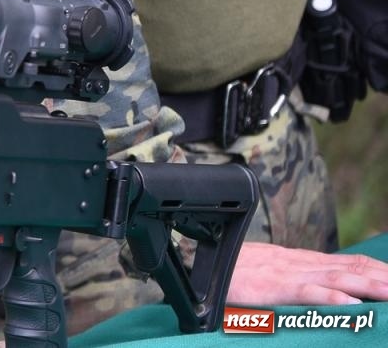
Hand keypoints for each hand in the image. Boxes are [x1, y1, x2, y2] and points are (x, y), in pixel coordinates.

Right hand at [228, 241, 387, 306]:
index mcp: (299, 261)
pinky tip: (351, 305)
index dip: (376, 268)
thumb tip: (314, 287)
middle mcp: (299, 264)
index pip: (348, 261)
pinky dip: (331, 297)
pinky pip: (307, 293)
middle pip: (351, 267)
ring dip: (369, 286)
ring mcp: (287, 274)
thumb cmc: (229, 274)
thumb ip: (290, 278)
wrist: (197, 266)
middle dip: (382, 277)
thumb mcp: (266, 273)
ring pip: (337, 277)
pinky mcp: (273, 287)